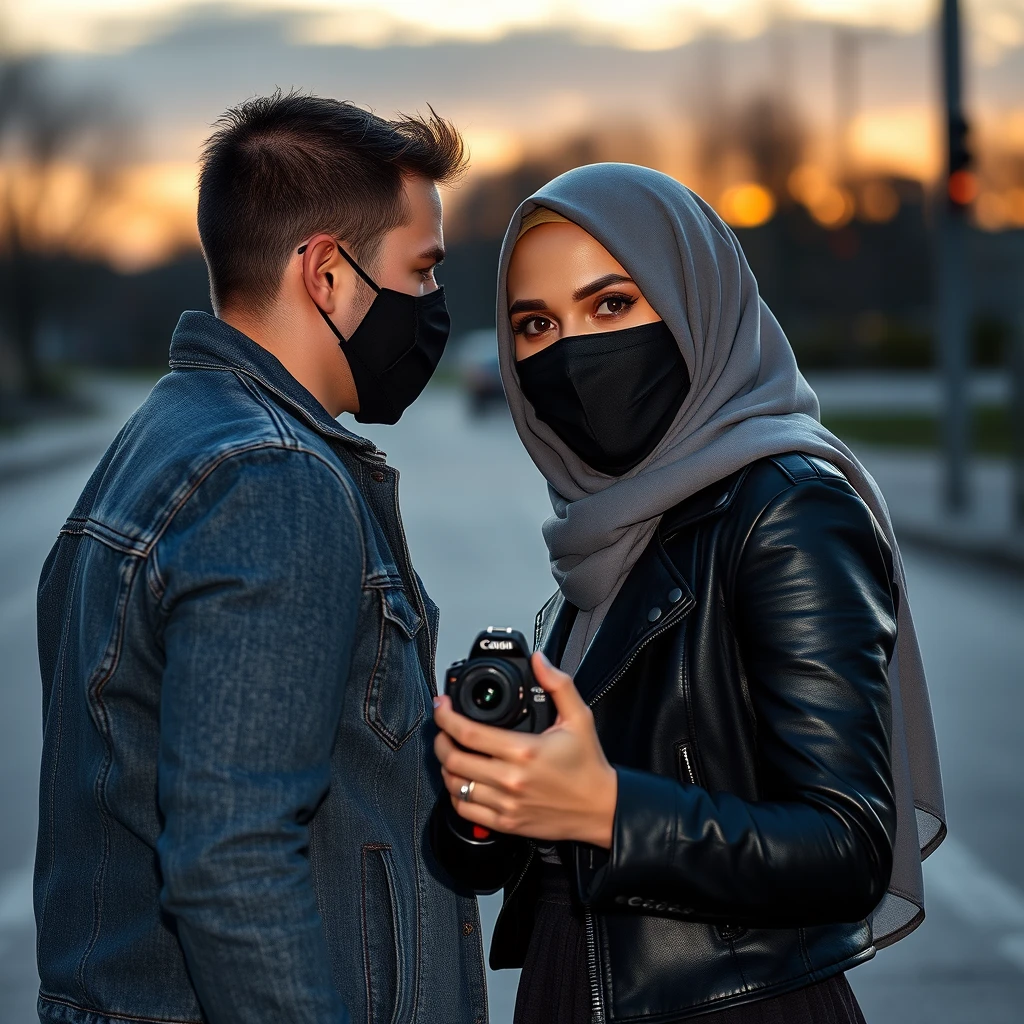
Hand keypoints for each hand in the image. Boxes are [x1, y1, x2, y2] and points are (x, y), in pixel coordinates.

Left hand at [432, 651, 617, 848]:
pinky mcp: (506, 823)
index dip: (446, 716)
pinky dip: (455, 793)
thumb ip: (558, 684)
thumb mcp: (578, 717)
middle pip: (453, 759)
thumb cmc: (588, 765)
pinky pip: (465, 809)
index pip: (468, 732)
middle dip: (440, 739)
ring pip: (454, 785)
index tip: (442, 706)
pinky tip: (462, 780)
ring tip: (451, 752)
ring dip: (445, 766)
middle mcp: (511, 779)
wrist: (600, 808)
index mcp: (524, 751)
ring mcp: (506, 804)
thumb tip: (539, 660)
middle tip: (443, 728)